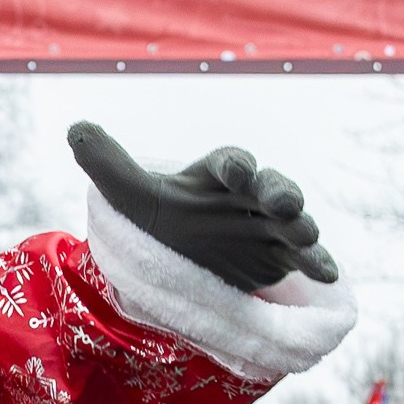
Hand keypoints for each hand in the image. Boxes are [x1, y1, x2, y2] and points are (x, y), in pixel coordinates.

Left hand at [68, 122, 338, 292]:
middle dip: (280, 193)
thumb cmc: (160, 218)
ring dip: (302, 227)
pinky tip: (328, 275)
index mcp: (218, 174)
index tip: (236, 171)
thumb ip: (108, 164)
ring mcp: (270, 226)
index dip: (235, 165)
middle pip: (271, 187)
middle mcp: (250, 196)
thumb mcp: (130, 196)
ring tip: (306, 235)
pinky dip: (319, 263)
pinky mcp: (282, 257)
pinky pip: (305, 258)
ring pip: (293, 221)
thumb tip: (75, 128)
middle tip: (286, 204)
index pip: (230, 163)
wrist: (178, 258)